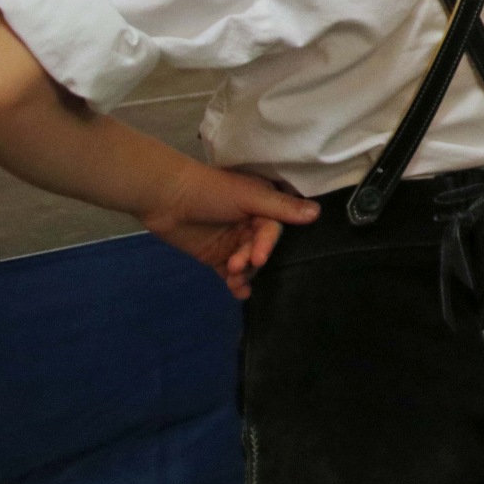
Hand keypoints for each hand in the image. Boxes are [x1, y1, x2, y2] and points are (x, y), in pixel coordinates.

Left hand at [137, 161, 319, 299]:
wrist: (165, 198)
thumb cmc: (210, 191)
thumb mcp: (248, 196)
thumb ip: (281, 208)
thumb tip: (317, 213)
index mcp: (263, 205)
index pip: (274, 228)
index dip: (267, 244)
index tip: (258, 257)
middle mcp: (252, 223)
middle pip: (262, 248)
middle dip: (252, 259)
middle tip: (238, 266)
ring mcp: (234, 241)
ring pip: (249, 263)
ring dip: (244, 273)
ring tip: (233, 279)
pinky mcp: (217, 256)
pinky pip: (232, 274)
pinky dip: (236, 283)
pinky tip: (238, 292)